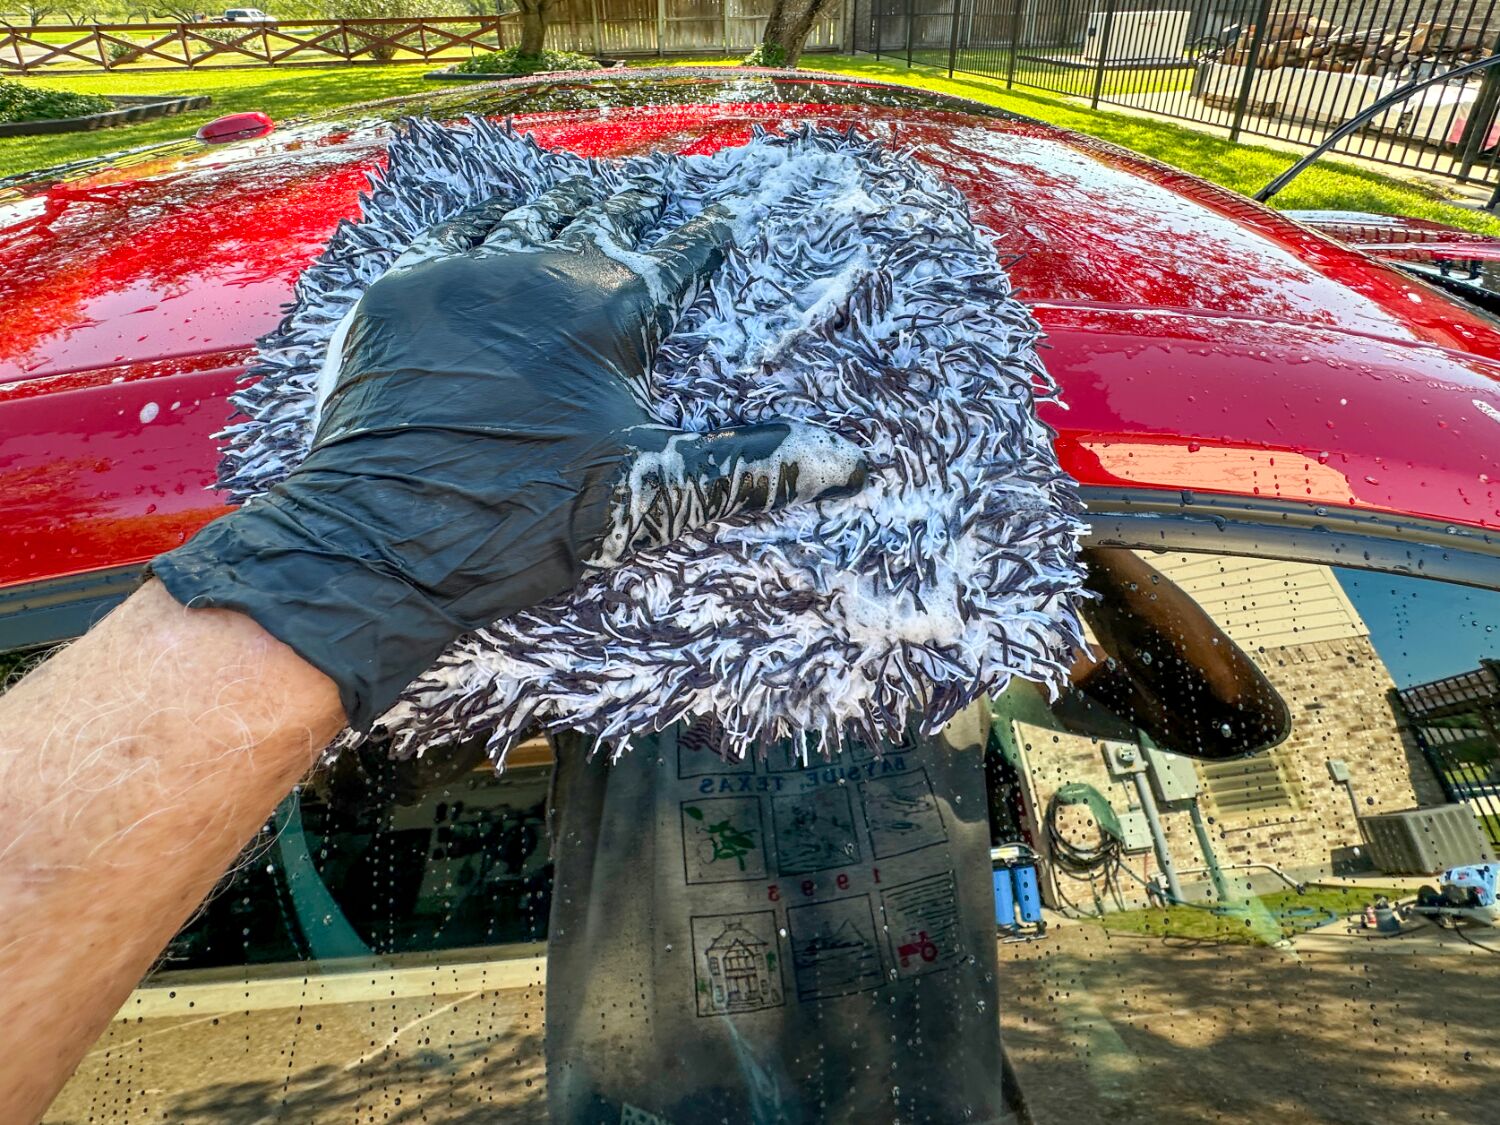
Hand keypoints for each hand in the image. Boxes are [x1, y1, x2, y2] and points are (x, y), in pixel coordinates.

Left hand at [153, 181, 866, 728]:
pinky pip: (450, 234)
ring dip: (563, 198)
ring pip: (525, 215)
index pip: (672, 263)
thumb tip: (851, 461)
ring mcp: (462, 277)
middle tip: (659, 177)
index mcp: (604, 312)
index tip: (721, 218)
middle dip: (637, 201)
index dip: (701, 242)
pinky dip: (481, 218)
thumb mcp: (650, 494)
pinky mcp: (401, 294)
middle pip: (600, 221)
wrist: (384, 536)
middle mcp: (536, 272)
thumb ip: (749, 469)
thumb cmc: (527, 518)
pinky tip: (492, 213)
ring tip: (588, 182)